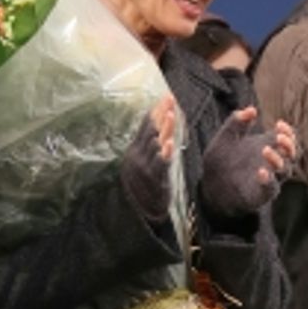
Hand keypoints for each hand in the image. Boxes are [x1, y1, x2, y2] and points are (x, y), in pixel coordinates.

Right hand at [120, 94, 177, 222]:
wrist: (137, 212)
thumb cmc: (143, 187)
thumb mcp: (145, 163)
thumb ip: (152, 147)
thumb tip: (162, 129)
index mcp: (136, 149)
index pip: (147, 125)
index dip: (157, 111)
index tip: (166, 96)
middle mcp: (137, 155)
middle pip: (151, 130)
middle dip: (161, 114)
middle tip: (170, 98)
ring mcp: (144, 167)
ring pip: (155, 144)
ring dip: (164, 129)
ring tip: (171, 115)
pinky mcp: (153, 179)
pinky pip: (159, 165)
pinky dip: (164, 153)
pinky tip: (169, 143)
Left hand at [200, 107, 297, 220]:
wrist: (209, 185)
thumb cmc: (221, 161)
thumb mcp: (225, 137)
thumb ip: (236, 122)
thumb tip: (252, 109)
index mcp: (267, 146)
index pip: (287, 139)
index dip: (288, 132)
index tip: (280, 124)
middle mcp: (271, 162)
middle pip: (292, 155)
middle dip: (289, 145)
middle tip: (279, 137)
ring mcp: (269, 178)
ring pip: (285, 170)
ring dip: (278, 159)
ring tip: (265, 150)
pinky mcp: (262, 193)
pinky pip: (271, 187)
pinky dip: (268, 179)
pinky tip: (261, 172)